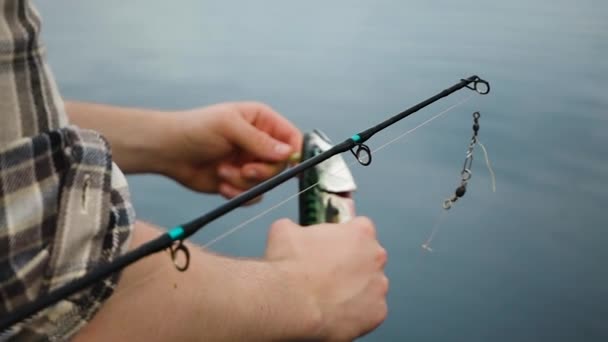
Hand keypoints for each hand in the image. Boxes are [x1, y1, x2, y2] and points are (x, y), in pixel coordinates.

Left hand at [162, 102, 301, 200]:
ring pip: (266, 183)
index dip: (293, 151)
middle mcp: (259, 143)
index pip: (290, 137)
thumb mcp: (229, 127)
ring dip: (244, 182)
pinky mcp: (239, 182)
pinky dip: (237, 194)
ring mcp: (250, 164)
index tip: (287, 164)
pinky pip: (252, 196)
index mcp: (261, 121)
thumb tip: (287, 154)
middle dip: (262, 171)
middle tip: (244, 170)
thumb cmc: (196, 129)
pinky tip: (221, 184)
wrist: (168, 151)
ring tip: (222, 172)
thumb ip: (259, 140)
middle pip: (281, 165)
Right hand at [265, 217, 388, 340]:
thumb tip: (294, 232)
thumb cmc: (289, 265)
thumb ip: (299, 228)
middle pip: (369, 257)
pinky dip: (355, 313)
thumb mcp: (285, 231)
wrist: (289, 302)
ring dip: (355, 289)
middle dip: (353, 263)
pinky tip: (335, 312)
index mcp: (360, 232)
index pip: (361, 228)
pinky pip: (369, 312)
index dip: (345, 237)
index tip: (333, 245)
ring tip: (329, 296)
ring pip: (370, 286)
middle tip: (329, 272)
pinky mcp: (376, 314)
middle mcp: (376, 257)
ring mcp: (379, 287)